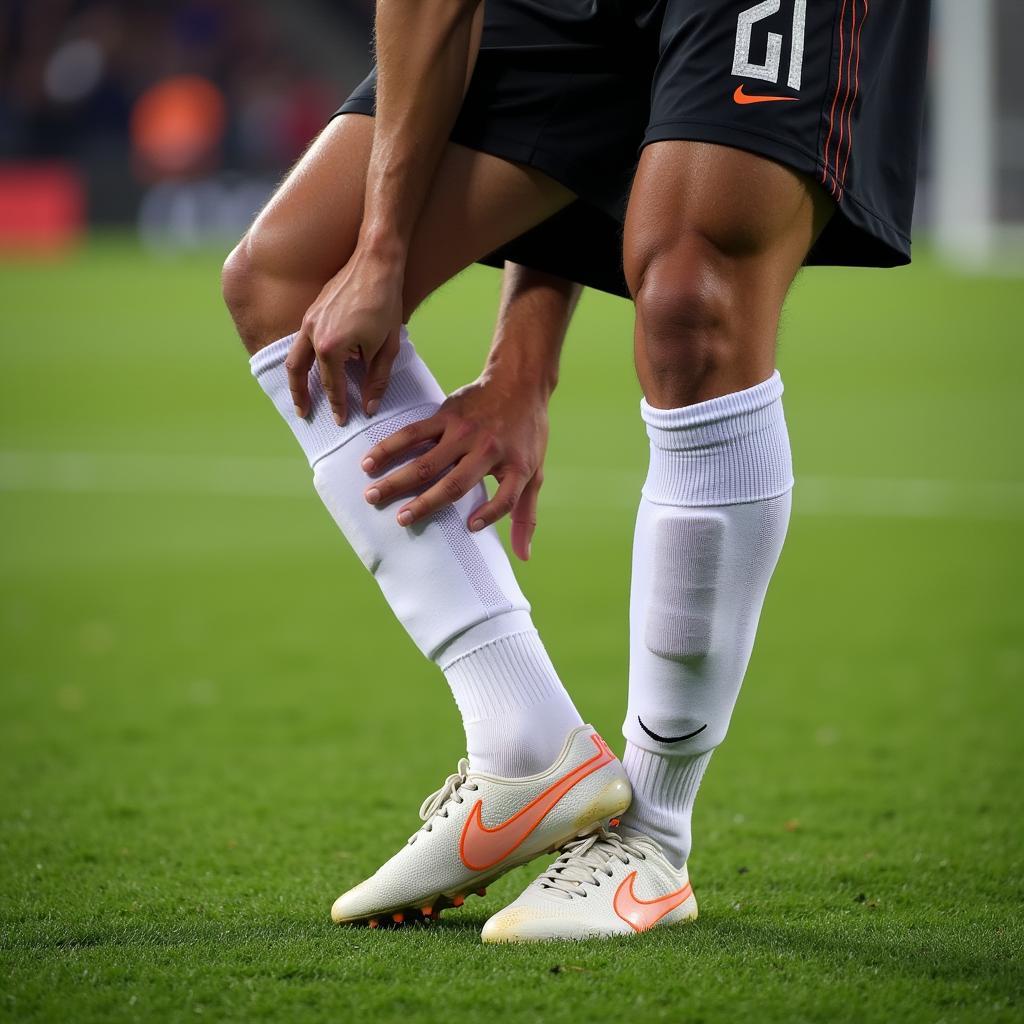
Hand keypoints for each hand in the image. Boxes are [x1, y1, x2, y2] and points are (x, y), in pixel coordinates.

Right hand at [287, 247, 404, 423]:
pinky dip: (303, 358)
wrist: (376, 260)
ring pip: (294, 356)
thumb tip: (370, 407)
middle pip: (298, 372)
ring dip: (295, 377)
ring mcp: (309, 320)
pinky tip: (313, 365)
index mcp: (331, 347)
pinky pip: (301, 341)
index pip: (332, 386)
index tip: (341, 422)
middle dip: (301, 395)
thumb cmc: (386, 302)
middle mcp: (313, 334)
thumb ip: (377, 380)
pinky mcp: (312, 310)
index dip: (338, 406)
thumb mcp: (387, 347)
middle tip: (304, 414)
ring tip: (301, 395)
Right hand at [360, 375, 550, 559]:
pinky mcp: (447, 415)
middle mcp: (488, 450)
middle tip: (399, 520)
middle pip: (454, 484)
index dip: (489, 515)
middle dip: (424, 505)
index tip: (470, 527)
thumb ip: (525, 515)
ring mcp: (465, 432)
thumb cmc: (526, 434)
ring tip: (372, 494)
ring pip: (427, 460)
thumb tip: (523, 557)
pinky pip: (414, 433)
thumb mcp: (534, 472)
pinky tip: (370, 460)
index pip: (504, 499)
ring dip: (398, 479)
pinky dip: (391, 447)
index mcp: (515, 467)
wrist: (519, 381)